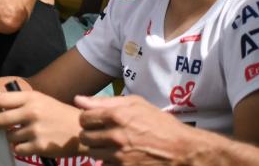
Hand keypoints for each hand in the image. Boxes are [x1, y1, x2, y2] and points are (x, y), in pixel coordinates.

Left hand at [0, 90, 80, 157]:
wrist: (81, 129)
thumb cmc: (58, 113)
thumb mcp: (41, 100)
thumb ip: (21, 102)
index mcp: (30, 98)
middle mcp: (31, 112)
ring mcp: (35, 130)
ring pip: (8, 136)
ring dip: (10, 137)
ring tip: (20, 135)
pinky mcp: (40, 147)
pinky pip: (18, 149)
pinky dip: (20, 148)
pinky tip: (28, 143)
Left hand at [76, 94, 196, 163]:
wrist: (181, 149)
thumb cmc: (159, 122)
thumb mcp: (136, 103)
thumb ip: (104, 101)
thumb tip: (78, 99)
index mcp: (116, 116)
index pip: (83, 118)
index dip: (87, 119)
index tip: (95, 120)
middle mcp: (115, 136)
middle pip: (84, 137)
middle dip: (90, 134)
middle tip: (101, 133)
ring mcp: (119, 156)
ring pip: (92, 153)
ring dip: (98, 148)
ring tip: (110, 144)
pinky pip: (104, 165)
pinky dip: (108, 161)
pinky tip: (119, 155)